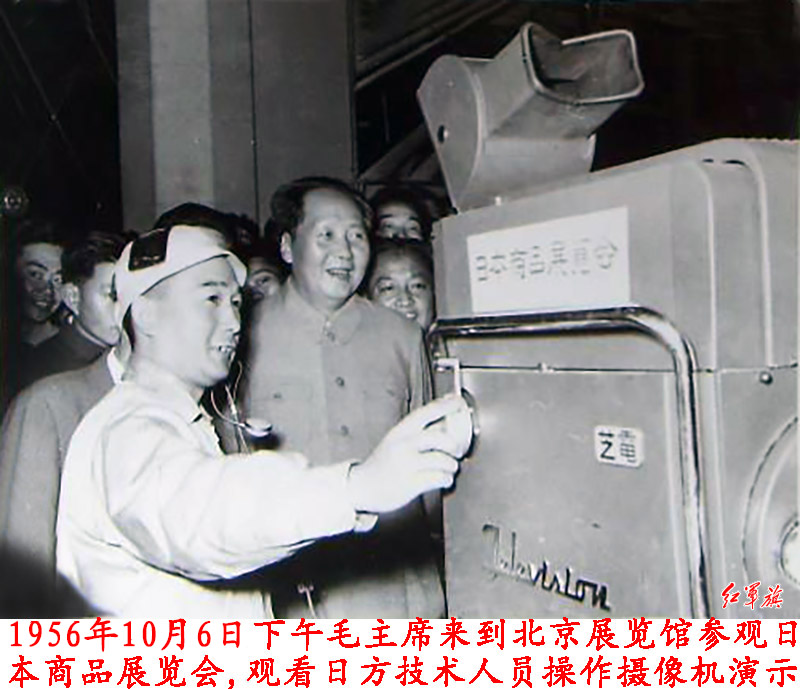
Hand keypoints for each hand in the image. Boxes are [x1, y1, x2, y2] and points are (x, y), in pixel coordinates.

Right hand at [347, 394, 472, 513]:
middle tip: (457, 450)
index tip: (459, 402)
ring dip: (452, 465)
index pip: (426, 412)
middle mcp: (403, 445)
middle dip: (454, 445)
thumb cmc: (382, 464)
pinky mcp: (410, 484)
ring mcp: (407, 464)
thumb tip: (444, 423)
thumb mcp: (396, 441)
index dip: (446, 405)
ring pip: (442, 460)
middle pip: (439, 437)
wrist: (362, 487)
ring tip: (450, 468)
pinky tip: (443, 479)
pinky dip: (446, 479)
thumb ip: (418, 433)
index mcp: (400, 431)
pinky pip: (439, 478)